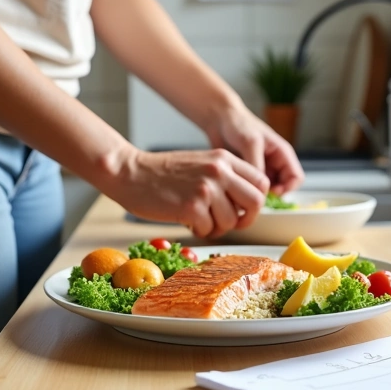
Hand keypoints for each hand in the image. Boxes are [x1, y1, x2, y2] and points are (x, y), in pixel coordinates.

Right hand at [100, 148, 268, 238]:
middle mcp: (219, 171)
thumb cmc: (162, 173)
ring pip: (230, 221)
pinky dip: (198, 231)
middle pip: (255, 202)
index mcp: (224, 159)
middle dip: (245, 219)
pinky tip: (186, 220)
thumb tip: (245, 206)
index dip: (255, 201)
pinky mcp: (191, 207)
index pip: (261, 182)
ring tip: (198, 220)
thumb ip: (225, 178)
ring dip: (216, 228)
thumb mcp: (201, 164)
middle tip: (228, 223)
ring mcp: (206, 189)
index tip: (242, 210)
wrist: (129, 172)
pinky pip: (208, 230)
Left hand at [205, 106, 304, 194]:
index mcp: (282, 153)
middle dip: (271, 195)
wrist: (219, 119)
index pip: (296, 178)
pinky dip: (247, 192)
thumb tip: (261, 188)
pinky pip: (252, 189)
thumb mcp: (250, 143)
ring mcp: (261, 169)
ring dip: (258, 195)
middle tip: (255, 198)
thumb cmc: (238, 124)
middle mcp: (274, 163)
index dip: (288, 188)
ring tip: (243, 195)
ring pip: (267, 190)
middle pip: (282, 188)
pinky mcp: (248, 174)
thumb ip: (257, 165)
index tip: (272, 193)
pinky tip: (235, 191)